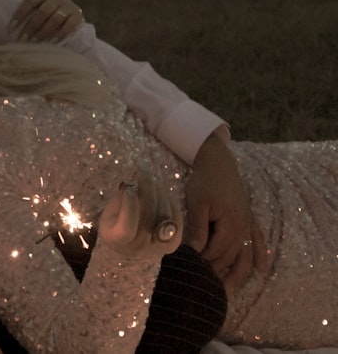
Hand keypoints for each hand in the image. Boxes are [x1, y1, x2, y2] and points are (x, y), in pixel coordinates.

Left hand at [5, 0, 83, 42]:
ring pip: (55, 19)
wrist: (70, 10)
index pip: (30, 1)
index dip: (20, 14)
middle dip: (31, 26)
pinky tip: (52, 42)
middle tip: (22, 39)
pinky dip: (60, 34)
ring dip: (44, 32)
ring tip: (34, 42)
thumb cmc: (46, 5)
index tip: (11, 27)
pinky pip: (69, 25)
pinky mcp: (78, 16)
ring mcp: (69, 5)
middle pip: (42, 12)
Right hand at [99, 167, 181, 259]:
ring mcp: (157, 248)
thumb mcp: (110, 211)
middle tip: (145, 172)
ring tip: (153, 181)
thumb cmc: (115, 222)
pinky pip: (176, 219)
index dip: (130, 206)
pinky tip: (163, 192)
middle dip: (147, 191)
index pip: (127, 227)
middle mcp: (137, 248)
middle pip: (148, 219)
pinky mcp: (173, 244)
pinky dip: (170, 202)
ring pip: (164, 217)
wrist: (131, 243)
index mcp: (115, 240)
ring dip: (160, 194)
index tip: (130, 186)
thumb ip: (120, 199)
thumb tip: (135, 181)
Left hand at [184, 129, 267, 291]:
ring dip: (239, 273)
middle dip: (218, 270)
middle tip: (203, 283)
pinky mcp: (249, 219)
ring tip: (229, 290)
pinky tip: (262, 270)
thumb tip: (194, 251)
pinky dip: (261, 255)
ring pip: (246, 254)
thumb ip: (198, 228)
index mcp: (231, 224)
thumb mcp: (197, 203)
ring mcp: (249, 224)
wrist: (218, 163)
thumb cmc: (204, 181)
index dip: (204, 259)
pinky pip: (258, 241)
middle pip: (232, 256)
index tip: (190, 265)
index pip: (218, 250)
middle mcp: (244, 227)